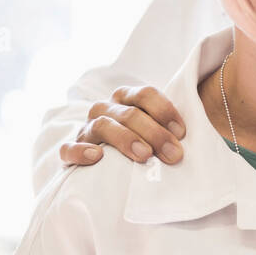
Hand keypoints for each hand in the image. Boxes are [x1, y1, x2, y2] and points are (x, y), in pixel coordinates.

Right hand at [58, 86, 186, 166]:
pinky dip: (80, 151)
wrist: (105, 160)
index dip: (165, 110)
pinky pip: (68, 147)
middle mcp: (105, 108)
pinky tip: (97, 157)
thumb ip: (168, 129)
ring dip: (126, 139)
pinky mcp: (71, 148)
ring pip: (103, 126)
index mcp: (126, 98)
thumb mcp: (154, 130)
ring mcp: (87, 127)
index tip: (182, 133)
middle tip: (172, 154)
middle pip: (130, 113)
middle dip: (154, 133)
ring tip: (144, 156)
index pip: (145, 94)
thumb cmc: (140, 143)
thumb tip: (187, 141)